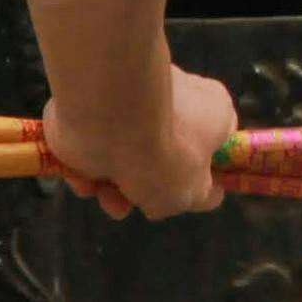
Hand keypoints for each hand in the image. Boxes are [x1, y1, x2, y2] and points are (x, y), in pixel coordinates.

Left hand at [38, 63, 244, 220]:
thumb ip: (202, 195)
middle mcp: (175, 99)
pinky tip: (87, 180)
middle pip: (162, 155)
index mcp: (212, 112)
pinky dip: (87, 169)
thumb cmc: (166, 154)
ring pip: (124, 156)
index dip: (199, 172)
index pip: (214, 141)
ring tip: (108, 196)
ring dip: (113, 187)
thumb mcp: (196, 192)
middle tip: (138, 201)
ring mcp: (131, 102)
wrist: (110, 120)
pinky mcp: (93, 107)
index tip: (185, 193)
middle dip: (145, 189)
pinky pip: (94, 146)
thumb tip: (209, 194)